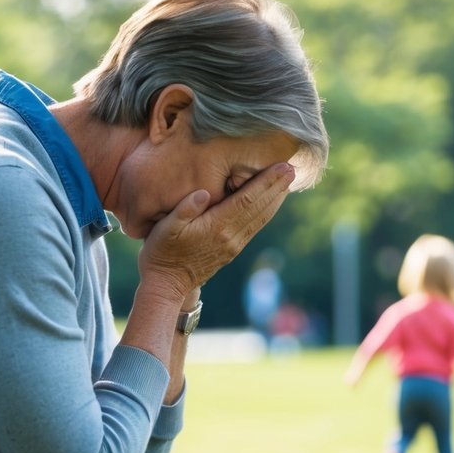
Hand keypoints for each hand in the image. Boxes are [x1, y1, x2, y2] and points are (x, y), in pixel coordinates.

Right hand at [138, 162, 295, 300]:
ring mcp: (233, 245)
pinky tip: (271, 202)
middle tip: (292, 168)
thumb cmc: (161, 252)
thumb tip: (203, 193)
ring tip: (288, 181)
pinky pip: (254, 227)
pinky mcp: (232, 249)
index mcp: (216, 227)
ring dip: (275, 199)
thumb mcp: (164, 228)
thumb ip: (184, 210)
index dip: (265, 183)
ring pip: (260, 218)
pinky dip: (266, 212)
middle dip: (276, 187)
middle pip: (259, 208)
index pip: (247, 200)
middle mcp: (230, 237)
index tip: (281, 168)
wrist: (167, 284)